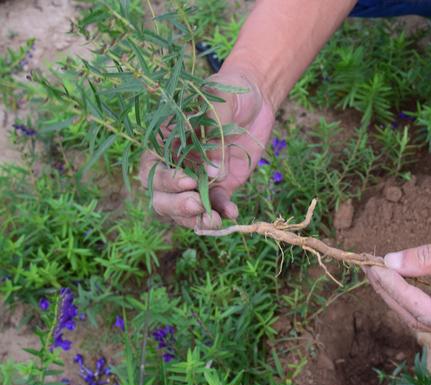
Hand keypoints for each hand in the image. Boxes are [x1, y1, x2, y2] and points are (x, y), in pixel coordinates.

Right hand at [138, 70, 274, 228]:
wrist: (255, 98)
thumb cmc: (229, 93)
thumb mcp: (219, 103)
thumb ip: (213, 133)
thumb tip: (214, 172)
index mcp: (165, 142)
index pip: (152, 168)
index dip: (166, 180)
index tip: (189, 180)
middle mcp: (176, 164)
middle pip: (161, 196)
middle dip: (176, 206)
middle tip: (197, 205)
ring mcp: (197, 178)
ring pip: (184, 208)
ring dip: (196, 219)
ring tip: (214, 221)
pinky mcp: (220, 186)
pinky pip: (215, 205)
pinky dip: (221, 212)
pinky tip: (232, 212)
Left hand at [365, 215, 430, 345]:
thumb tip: (390, 262)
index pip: (428, 313)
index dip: (398, 290)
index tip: (375, 267)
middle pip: (425, 319)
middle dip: (395, 294)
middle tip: (370, 268)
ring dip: (405, 294)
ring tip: (380, 272)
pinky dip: (422, 292)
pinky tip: (404, 277)